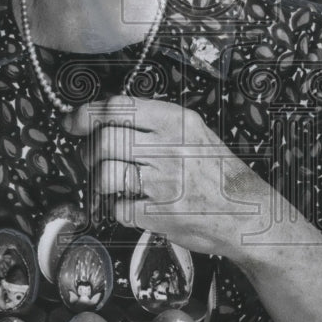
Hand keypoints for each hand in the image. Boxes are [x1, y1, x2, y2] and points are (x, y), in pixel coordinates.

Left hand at [64, 96, 271, 257]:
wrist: (248, 212)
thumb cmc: (216, 172)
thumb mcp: (193, 133)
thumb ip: (153, 123)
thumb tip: (100, 117)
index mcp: (177, 121)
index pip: (118, 107)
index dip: (87, 114)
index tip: (72, 122)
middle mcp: (170, 148)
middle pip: (105, 140)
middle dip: (88, 151)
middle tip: (91, 159)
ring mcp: (165, 182)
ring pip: (105, 175)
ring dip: (99, 181)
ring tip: (111, 183)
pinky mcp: (161, 214)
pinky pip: (118, 208)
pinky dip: (118, 208)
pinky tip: (133, 205)